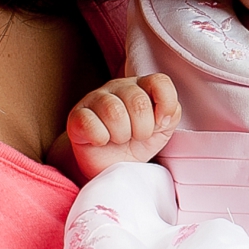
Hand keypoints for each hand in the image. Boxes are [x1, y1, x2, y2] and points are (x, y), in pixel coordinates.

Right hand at [65, 75, 180, 180]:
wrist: (110, 166)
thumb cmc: (136, 143)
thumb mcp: (163, 129)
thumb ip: (171, 113)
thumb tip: (163, 114)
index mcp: (142, 86)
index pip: (160, 82)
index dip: (165, 105)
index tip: (160, 123)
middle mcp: (118, 87)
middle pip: (138, 102)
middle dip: (142, 129)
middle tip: (136, 137)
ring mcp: (95, 98)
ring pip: (114, 112)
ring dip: (122, 135)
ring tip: (119, 139)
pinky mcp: (76, 116)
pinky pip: (90, 124)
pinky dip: (100, 138)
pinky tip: (101, 140)